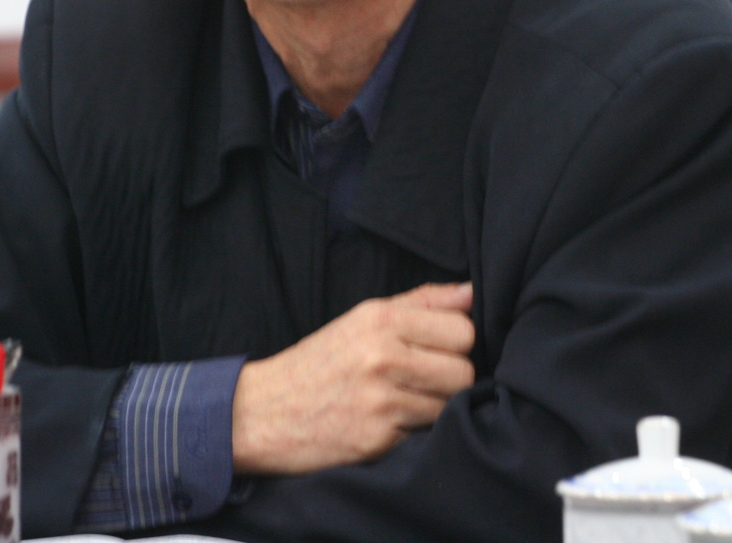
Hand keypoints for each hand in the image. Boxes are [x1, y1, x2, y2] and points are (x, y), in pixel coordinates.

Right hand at [231, 281, 474, 473]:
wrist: (260, 414)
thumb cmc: (317, 364)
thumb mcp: (360, 319)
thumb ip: (420, 302)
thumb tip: (471, 292)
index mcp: (380, 319)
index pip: (462, 330)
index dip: (454, 344)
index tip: (435, 352)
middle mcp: (382, 355)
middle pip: (464, 370)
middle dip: (450, 380)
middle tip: (422, 382)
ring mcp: (380, 400)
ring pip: (449, 405)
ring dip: (434, 409)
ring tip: (404, 403)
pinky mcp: (376, 439)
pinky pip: (424, 435)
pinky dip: (412, 432)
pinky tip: (388, 425)